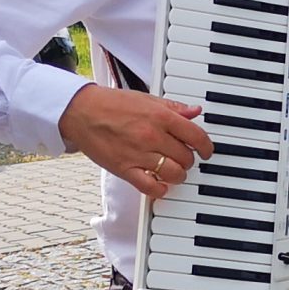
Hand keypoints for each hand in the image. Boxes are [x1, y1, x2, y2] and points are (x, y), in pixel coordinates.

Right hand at [57, 81, 211, 199]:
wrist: (81, 111)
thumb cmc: (112, 104)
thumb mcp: (147, 99)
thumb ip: (173, 107)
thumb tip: (195, 111)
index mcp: (160, 116)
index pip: (196, 135)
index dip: (206, 147)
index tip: (206, 151)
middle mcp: (152, 136)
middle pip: (186, 157)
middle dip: (189, 160)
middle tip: (184, 158)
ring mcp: (139, 154)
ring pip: (174, 173)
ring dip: (178, 175)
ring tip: (174, 171)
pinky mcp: (124, 169)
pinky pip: (150, 187)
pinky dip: (160, 189)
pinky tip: (161, 185)